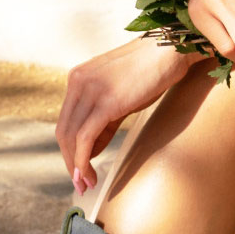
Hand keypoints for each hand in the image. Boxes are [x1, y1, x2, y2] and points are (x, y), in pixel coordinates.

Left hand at [56, 37, 200, 192]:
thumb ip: (104, 120)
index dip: (69, 149)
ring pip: (71, 137)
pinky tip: (89, 174)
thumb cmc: (152, 72)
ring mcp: (90, 91)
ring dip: (76, 165)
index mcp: (78, 78)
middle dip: (70, 161)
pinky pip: (86, 138)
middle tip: (81, 183)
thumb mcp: (121, 95)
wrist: (170, 50)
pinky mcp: (106, 102)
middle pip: (64, 131)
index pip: (66, 121)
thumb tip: (90, 149)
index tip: (79, 170)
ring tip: (86, 183)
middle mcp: (77, 82)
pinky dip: (83, 160)